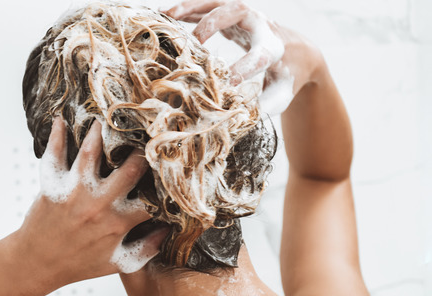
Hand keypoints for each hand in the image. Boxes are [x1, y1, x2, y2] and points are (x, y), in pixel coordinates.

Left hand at [12, 118, 168, 286]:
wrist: (36, 264)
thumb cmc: (78, 264)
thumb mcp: (117, 263)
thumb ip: (146, 249)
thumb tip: (170, 228)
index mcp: (119, 222)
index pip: (152, 197)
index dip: (166, 182)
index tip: (173, 167)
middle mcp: (99, 204)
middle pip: (130, 167)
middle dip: (143, 149)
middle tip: (149, 132)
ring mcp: (74, 192)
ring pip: (91, 152)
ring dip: (101, 131)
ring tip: (109, 114)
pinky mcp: (52, 186)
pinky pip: (54, 155)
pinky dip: (56, 136)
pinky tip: (60, 119)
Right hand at [163, 0, 323, 113]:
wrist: (298, 50)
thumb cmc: (286, 76)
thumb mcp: (281, 93)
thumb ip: (265, 105)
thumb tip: (239, 117)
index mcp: (275, 47)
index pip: (259, 54)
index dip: (243, 67)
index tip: (227, 83)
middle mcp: (260, 25)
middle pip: (237, 12)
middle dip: (213, 24)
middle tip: (195, 43)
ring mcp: (245, 16)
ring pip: (218, 3)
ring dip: (192, 7)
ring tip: (168, 16)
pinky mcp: (232, 16)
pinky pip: (207, 7)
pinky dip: (187, 9)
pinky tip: (166, 14)